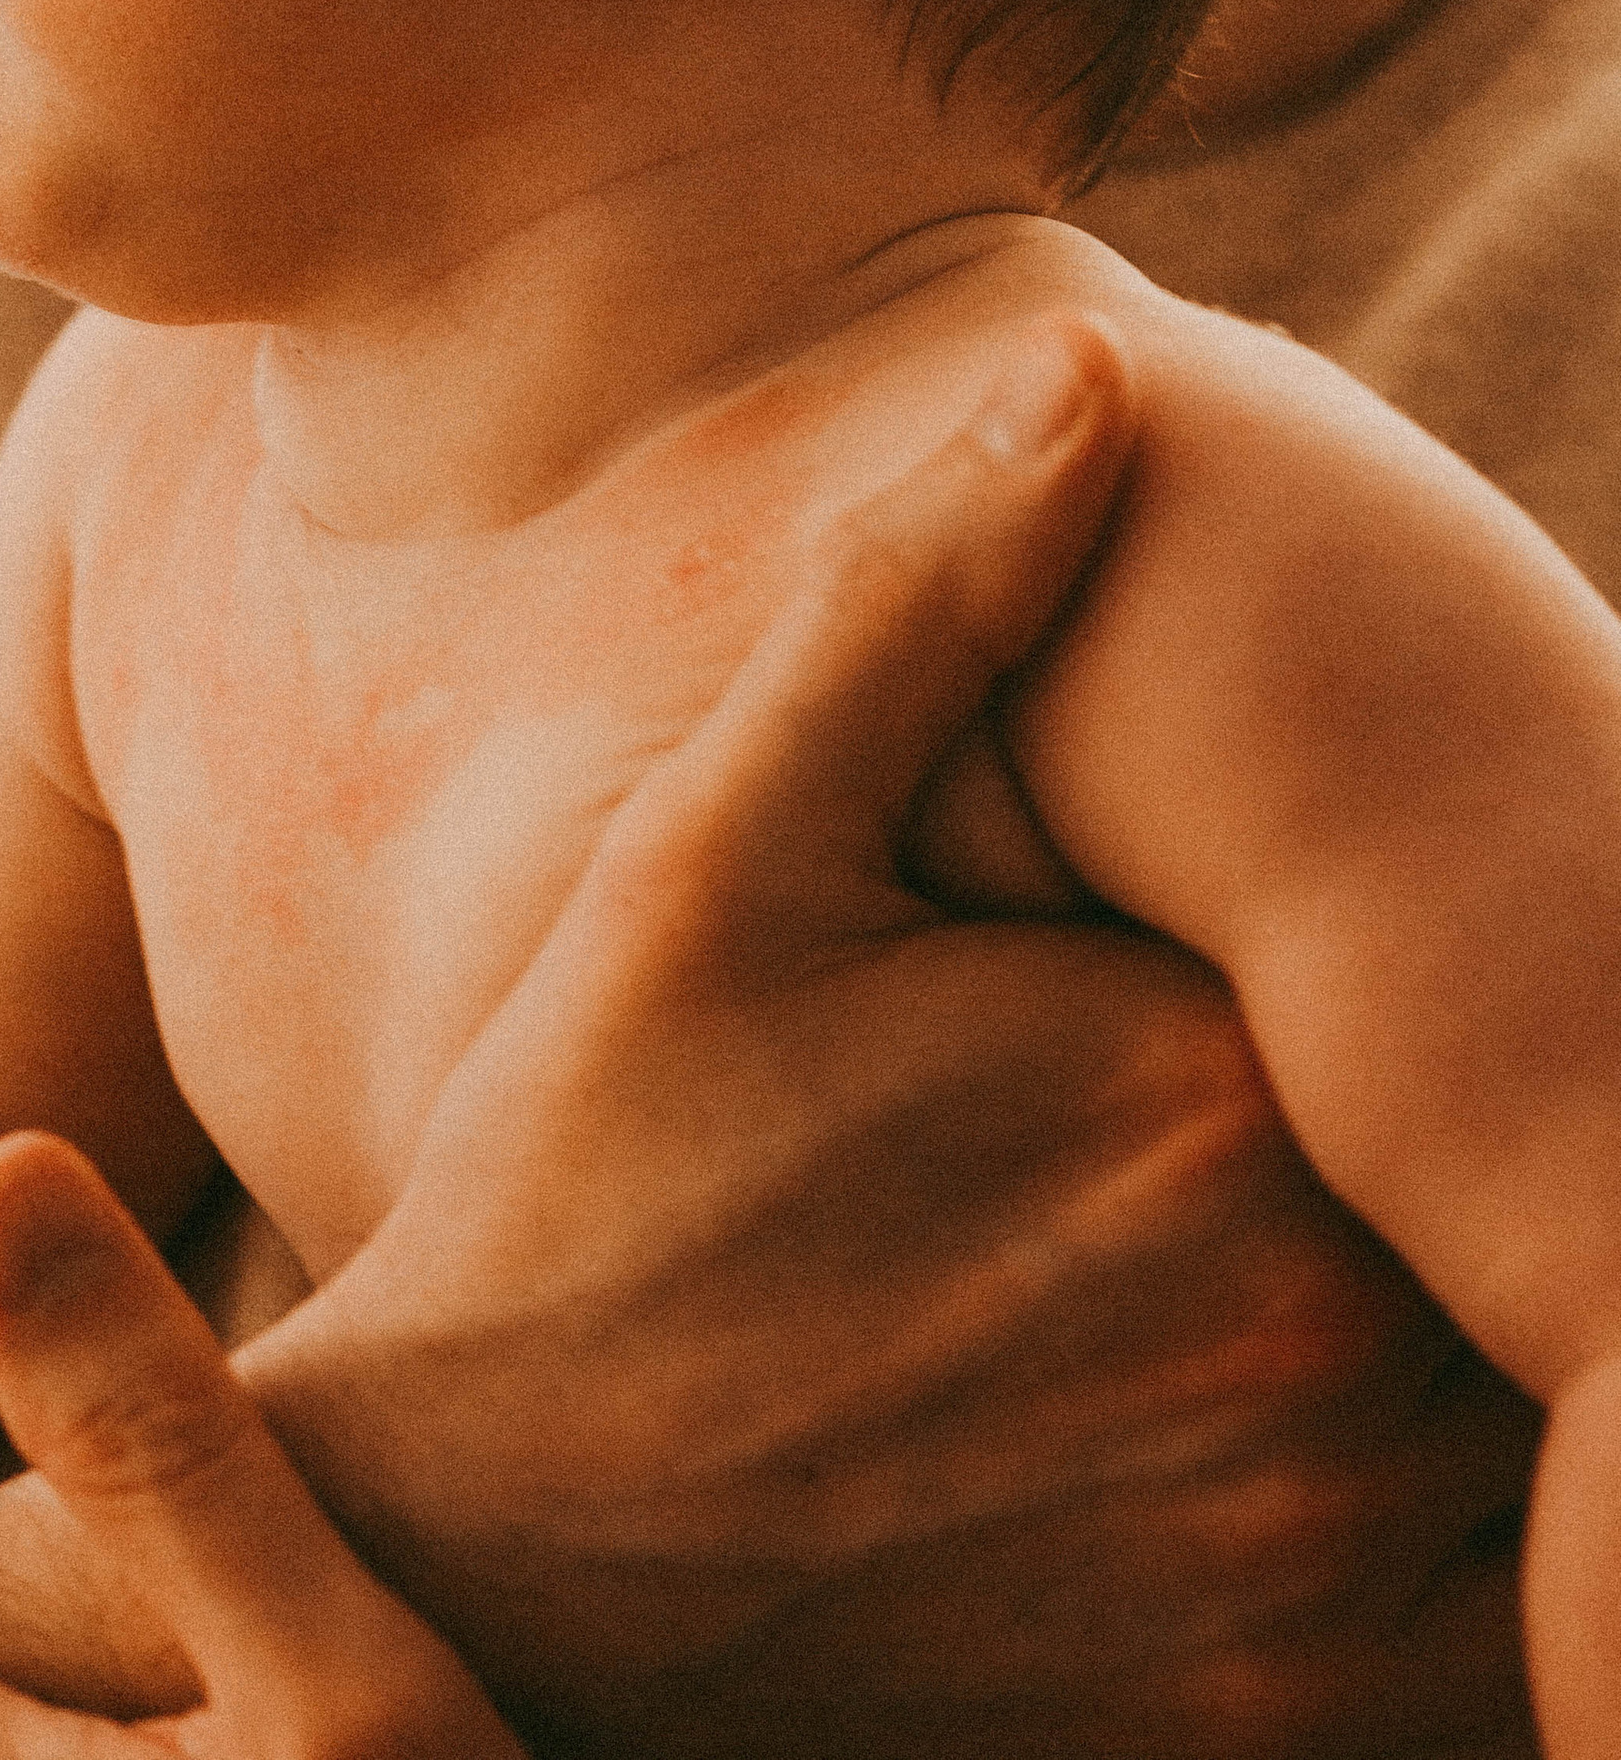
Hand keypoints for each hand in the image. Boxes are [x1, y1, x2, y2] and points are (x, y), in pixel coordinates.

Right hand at [238, 324, 1539, 1759]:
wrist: (477, 1563)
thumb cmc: (585, 1171)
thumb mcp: (710, 862)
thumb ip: (913, 609)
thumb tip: (1083, 369)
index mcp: (1196, 1093)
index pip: (1458, 973)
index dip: (1428, 930)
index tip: (1339, 906)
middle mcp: (1299, 1341)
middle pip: (1510, 1177)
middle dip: (1453, 1108)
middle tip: (1316, 1065)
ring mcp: (1303, 1562)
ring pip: (1521, 1392)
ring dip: (1465, 1301)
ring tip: (1306, 1213)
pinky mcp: (1273, 1721)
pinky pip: (1488, 1614)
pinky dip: (1460, 1516)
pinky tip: (1295, 1410)